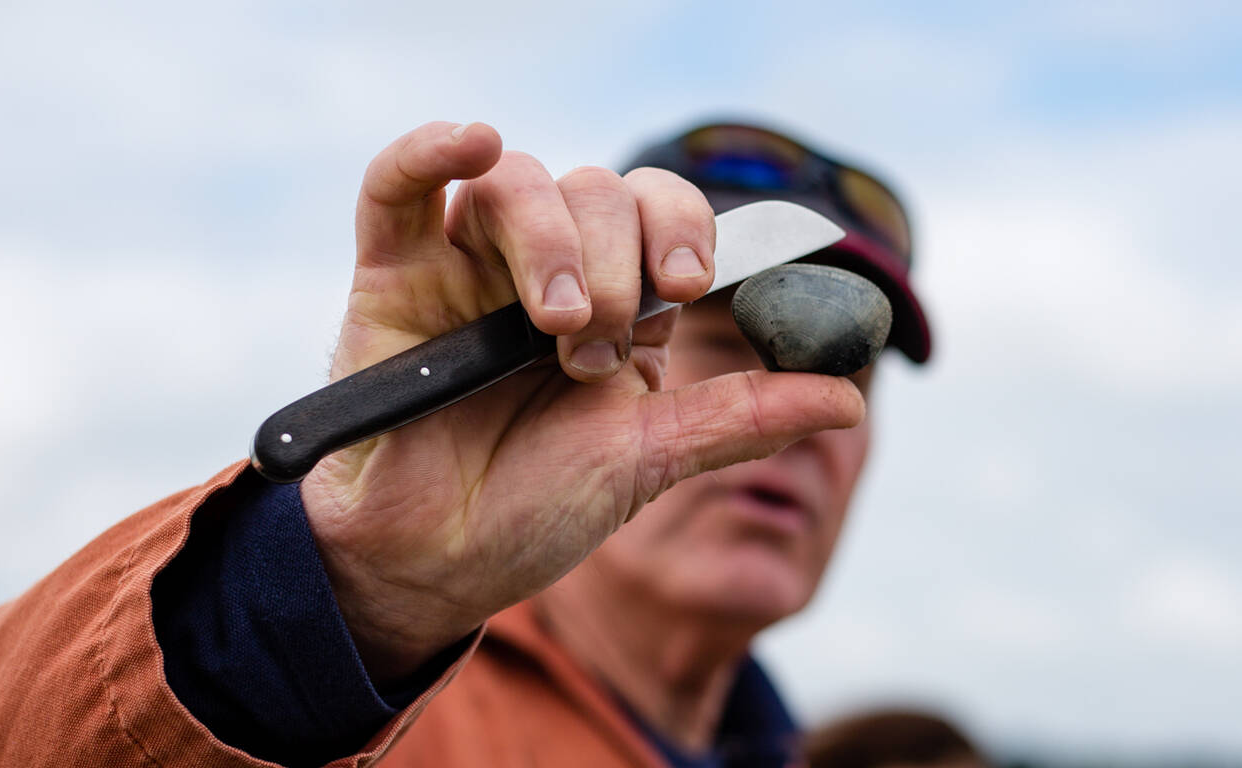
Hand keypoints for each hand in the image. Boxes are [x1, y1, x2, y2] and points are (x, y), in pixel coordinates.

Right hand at [298, 122, 865, 681]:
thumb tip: (851, 395)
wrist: (431, 565)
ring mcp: (467, 265)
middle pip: (599, 192)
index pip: (664, 214)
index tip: (691, 282)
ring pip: (517, 183)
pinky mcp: (390, 273)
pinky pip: (400, 184)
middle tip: (597, 348)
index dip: (684, 229)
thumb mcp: (650, 462)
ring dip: (549, 241)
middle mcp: (546, 269)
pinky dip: (429, 150)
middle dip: (617, 264)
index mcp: (619, 304)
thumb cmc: (535, 512)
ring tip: (551, 325)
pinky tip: (469, 141)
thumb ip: (741, 418)